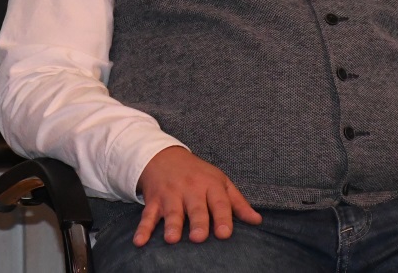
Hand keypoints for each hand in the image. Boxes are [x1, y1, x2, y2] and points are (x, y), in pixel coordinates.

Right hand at [133, 146, 261, 246]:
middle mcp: (190, 189)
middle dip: (197, 222)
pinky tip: (140, 241)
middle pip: (195, 208)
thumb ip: (237, 203)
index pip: (219, 202)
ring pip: (171, 211)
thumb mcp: (220, 182)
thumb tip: (257, 221)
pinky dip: (142, 228)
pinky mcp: (154, 200)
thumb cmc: (197, 173)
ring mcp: (170, 194)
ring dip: (171, 225)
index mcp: (210, 185)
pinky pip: (147, 215)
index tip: (224, 234)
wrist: (163, 156)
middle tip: (198, 238)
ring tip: (171, 239)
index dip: (223, 218)